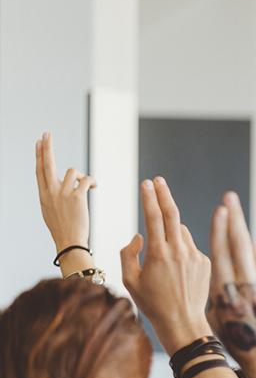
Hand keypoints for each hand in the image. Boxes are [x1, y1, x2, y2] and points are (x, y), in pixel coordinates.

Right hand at [36, 133, 96, 274]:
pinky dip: (92, 181)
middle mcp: (50, 192)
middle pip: (47, 164)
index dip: (39, 156)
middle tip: (46, 134)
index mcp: (43, 195)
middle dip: (47, 148)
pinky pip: (86, 180)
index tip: (39, 144)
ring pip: (73, 171)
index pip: (39, 171)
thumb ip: (53, 197)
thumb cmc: (63, 230)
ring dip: (82, 176)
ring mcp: (62, 194)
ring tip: (88, 186)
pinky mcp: (76, 197)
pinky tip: (94, 187)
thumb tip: (59, 186)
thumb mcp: (51, 211)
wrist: (69, 243)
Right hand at [120, 178, 211, 351]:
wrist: (182, 322)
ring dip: (171, 232)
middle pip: (173, 214)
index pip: (154, 217)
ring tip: (162, 255)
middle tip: (158, 181)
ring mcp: (195, 256)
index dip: (150, 198)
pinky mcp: (205, 262)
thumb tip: (139, 236)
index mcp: (159, 254)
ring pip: (181, 232)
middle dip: (164, 194)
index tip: (147, 183)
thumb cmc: (152, 303)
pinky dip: (181, 248)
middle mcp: (179, 251)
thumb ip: (128, 254)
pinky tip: (176, 270)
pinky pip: (190, 246)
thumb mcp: (130, 280)